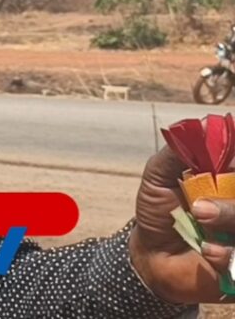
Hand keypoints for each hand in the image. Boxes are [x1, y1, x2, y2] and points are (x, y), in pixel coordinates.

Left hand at [129, 147, 234, 303]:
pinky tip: (208, 251)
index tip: (226, 166)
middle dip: (230, 205)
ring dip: (229, 219)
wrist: (152, 255)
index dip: (234, 155)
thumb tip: (204, 123)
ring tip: (200, 224)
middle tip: (200, 208)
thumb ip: (178, 152)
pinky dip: (228, 253)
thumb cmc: (159, 211)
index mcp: (227, 179)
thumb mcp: (159, 177)